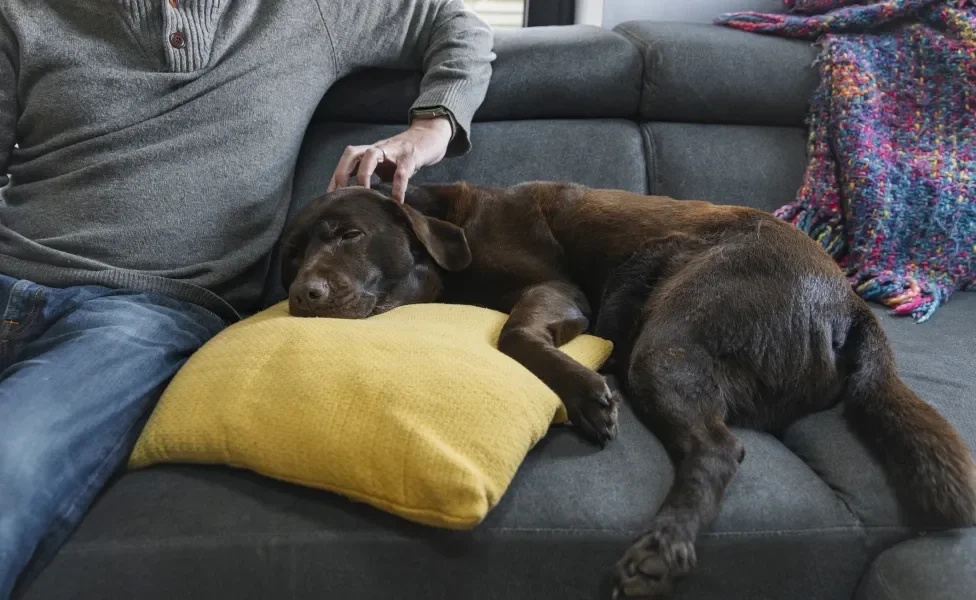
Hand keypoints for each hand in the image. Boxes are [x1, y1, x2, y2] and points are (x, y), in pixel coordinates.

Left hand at [327, 116, 452, 202]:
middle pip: (352, 154)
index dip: (336, 178)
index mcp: (369, 152)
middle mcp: (377, 148)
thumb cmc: (405, 156)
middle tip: (342, 195)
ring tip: (365, 196)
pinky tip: (397, 202)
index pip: (346, 162)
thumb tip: (362, 204)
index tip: (329, 198)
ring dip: (364, 175)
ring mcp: (393, 150)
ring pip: (372, 156)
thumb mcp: (386, 166)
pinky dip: (398, 187)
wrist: (430, 136)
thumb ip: (375, 179)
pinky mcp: (411, 155)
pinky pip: (402, 171)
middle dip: (343, 173)